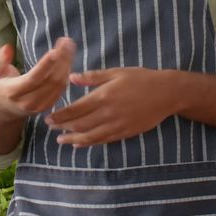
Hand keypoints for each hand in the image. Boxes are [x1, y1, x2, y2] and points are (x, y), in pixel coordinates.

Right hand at [0, 37, 75, 119]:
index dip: (45, 65)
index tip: (55, 50)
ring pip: (59, 85)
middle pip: (50, 81)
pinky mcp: (48, 106)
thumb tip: (8, 48)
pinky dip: (67, 73)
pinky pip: (61, 89)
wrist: (5, 110)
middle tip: (66, 42)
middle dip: (61, 60)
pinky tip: (67, 59)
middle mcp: (28, 101)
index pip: (33, 78)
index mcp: (13, 92)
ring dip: (67, 64)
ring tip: (69, 46)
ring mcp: (40, 106)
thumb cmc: (1, 85)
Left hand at [45, 67, 176, 146]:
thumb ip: (93, 77)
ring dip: (73, 139)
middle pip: (79, 125)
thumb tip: (72, 78)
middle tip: (50, 128)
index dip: (60, 115)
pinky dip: (90, 143)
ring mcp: (116, 125)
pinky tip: (81, 143)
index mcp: (103, 96)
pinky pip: (103, 140)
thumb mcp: (116, 72)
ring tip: (61, 140)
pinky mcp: (125, 133)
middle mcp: (107, 114)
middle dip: (63, 127)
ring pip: (90, 136)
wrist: (166, 93)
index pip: (75, 110)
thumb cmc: (140, 79)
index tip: (48, 118)